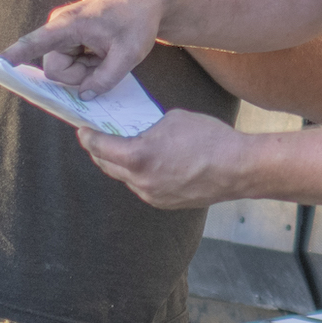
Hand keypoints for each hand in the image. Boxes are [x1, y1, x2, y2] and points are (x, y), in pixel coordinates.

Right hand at [4, 0, 166, 98]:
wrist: (146, 1)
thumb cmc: (137, 22)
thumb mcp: (128, 55)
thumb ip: (104, 80)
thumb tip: (83, 96)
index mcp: (69, 25)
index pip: (35, 42)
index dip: (16, 54)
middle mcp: (59, 27)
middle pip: (55, 70)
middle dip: (78, 77)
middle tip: (105, 63)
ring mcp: (63, 33)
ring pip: (63, 70)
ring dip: (85, 71)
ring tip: (107, 55)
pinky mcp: (69, 37)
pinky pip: (70, 64)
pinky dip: (87, 65)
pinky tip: (103, 53)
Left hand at [76, 110, 259, 210]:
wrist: (238, 168)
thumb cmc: (209, 139)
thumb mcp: (172, 120)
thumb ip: (148, 128)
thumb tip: (141, 133)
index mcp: (138, 157)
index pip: (100, 147)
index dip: (88, 137)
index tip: (82, 130)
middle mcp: (141, 181)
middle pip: (107, 166)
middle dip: (99, 151)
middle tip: (96, 138)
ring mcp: (152, 195)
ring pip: (125, 178)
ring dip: (119, 163)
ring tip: (121, 149)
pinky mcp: (165, 202)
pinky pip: (142, 186)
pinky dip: (138, 174)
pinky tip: (146, 162)